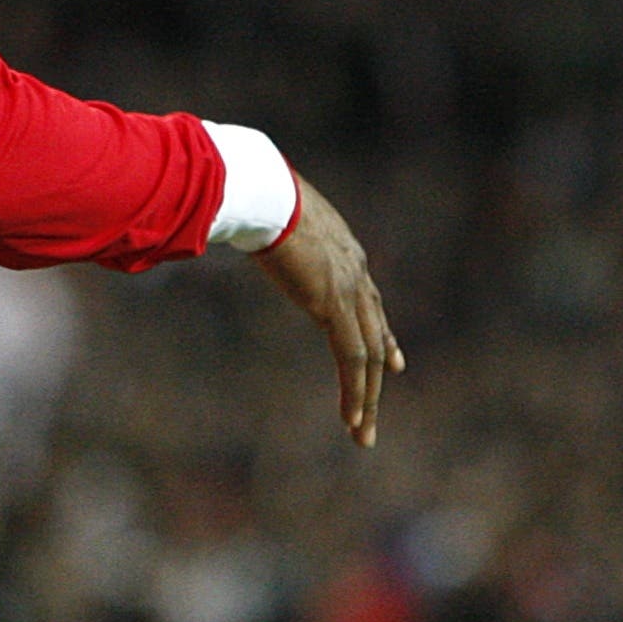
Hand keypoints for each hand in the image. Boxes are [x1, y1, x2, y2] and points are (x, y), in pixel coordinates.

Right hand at [254, 170, 403, 447]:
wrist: (261, 190)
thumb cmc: (251, 190)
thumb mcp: (268, 209)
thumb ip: (263, 221)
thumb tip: (228, 211)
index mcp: (342, 248)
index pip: (369, 297)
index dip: (381, 329)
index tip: (393, 358)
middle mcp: (355, 272)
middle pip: (375, 328)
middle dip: (382, 364)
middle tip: (391, 386)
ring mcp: (348, 291)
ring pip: (366, 355)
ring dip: (365, 397)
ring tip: (361, 431)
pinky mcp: (334, 308)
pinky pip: (352, 360)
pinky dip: (353, 393)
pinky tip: (350, 419)